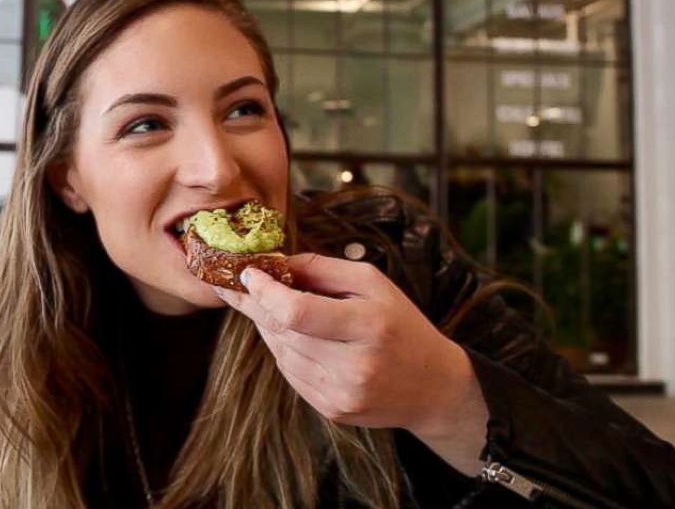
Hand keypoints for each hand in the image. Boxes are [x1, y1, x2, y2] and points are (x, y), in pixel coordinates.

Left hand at [212, 253, 486, 443]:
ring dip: (269, 327)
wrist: (432, 386)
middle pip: (284, 332)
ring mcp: (341, 394)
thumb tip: (275, 263)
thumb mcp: (373, 283)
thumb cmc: (401, 325)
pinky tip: (294, 336)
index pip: (297, 312)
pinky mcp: (332, 410)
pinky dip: (284, 351)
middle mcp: (354, 365)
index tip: (248, 273)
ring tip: (271, 306)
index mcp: (369, 326)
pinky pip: (290, 374)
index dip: (264, 292)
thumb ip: (322, 269)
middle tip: (241, 285)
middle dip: (258, 305)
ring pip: (281, 353)